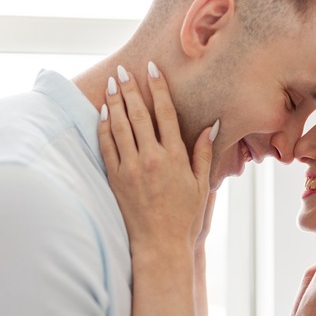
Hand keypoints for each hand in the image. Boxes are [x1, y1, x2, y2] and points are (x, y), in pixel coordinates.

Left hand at [98, 62, 217, 254]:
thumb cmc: (185, 217)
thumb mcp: (201, 184)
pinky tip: (103, 114)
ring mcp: (129, 169)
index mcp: (174, 157)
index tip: (152, 69)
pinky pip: (106, 147)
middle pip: (137, 115)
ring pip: (118, 127)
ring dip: (114, 103)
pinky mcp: (115, 180)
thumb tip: (212, 125)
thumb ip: (203, 153)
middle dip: (130, 89)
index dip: (158, 88)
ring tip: (112, 84)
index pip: (164, 113)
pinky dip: (103, 127)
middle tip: (124, 70)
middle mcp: (150, 159)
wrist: (159, 245)